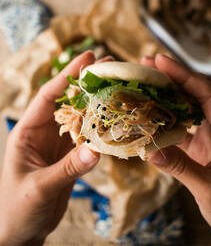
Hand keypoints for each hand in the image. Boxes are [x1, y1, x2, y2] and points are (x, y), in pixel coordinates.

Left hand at [0, 51, 101, 245]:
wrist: (21, 232)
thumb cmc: (17, 209)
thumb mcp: (39, 188)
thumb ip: (67, 169)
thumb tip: (96, 150)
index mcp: (27, 132)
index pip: (47, 97)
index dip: (66, 76)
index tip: (86, 58)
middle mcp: (43, 132)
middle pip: (67, 101)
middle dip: (87, 82)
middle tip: (108, 64)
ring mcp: (58, 143)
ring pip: (80, 116)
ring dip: (97, 102)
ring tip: (117, 85)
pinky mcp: (69, 155)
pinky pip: (88, 136)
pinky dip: (101, 127)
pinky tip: (115, 118)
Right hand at [142, 54, 210, 245]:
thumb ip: (182, 168)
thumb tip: (149, 150)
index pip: (206, 94)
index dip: (184, 75)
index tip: (161, 61)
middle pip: (194, 94)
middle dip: (170, 77)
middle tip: (145, 65)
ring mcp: (208, 136)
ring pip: (185, 107)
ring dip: (164, 95)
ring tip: (143, 83)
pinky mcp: (199, 146)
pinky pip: (178, 126)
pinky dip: (162, 118)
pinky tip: (147, 114)